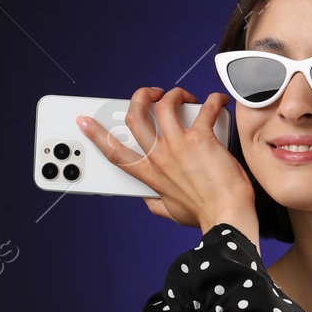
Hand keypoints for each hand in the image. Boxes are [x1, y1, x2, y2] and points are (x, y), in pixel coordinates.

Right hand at [77, 87, 255, 231]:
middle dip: (139, 97)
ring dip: (173, 95)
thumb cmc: (204, 215)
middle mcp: (160, 157)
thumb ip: (155, 202)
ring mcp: (179, 146)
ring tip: (184, 97)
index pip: (114, 152)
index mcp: (149, 174)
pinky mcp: (201, 138)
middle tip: (151, 94)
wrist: (227, 217)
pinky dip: (213, 101)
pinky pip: (205, 109)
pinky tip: (218, 102)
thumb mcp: (171, 212)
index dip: (96, 135)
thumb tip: (147, 199)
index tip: (85, 121)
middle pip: (135, 117)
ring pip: (165, 105)